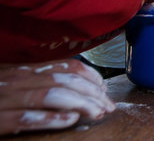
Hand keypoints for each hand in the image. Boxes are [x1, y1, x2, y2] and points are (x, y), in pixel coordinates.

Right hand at [0, 59, 114, 134]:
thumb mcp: (12, 78)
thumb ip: (38, 77)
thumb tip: (74, 82)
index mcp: (25, 70)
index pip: (67, 67)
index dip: (91, 77)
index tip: (104, 90)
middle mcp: (18, 80)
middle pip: (65, 82)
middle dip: (92, 94)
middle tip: (108, 106)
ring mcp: (7, 99)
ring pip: (51, 96)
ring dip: (80, 104)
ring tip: (97, 113)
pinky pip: (27, 118)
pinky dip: (51, 118)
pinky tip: (70, 120)